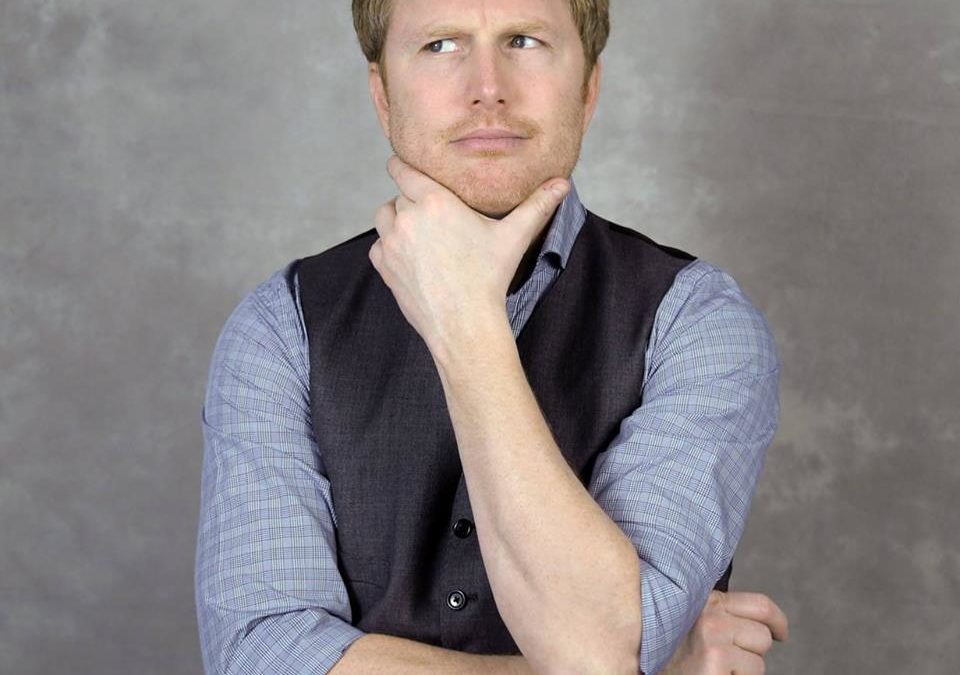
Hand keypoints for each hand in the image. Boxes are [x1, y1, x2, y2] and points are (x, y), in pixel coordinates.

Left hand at [368, 155, 568, 354]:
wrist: (464, 323)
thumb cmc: (489, 278)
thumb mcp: (514, 237)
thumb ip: (537, 206)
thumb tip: (562, 184)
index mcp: (435, 201)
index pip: (403, 170)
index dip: (400, 164)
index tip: (401, 164)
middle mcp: (408, 218)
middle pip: (399, 195)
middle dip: (411, 200)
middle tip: (430, 212)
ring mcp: (392, 243)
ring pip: (384, 218)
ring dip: (396, 220)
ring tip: (417, 230)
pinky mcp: (384, 266)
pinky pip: (378, 246)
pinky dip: (390, 247)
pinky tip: (411, 255)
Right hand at [661, 591, 788, 674]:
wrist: (643, 669)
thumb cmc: (667, 652)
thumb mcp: (689, 621)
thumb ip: (716, 612)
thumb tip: (760, 620)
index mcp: (705, 601)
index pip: (760, 605)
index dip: (777, 622)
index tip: (781, 633)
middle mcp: (709, 615)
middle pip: (763, 636)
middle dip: (751, 653)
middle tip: (724, 661)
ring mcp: (713, 639)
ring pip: (758, 662)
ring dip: (742, 673)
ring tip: (713, 669)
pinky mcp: (716, 663)